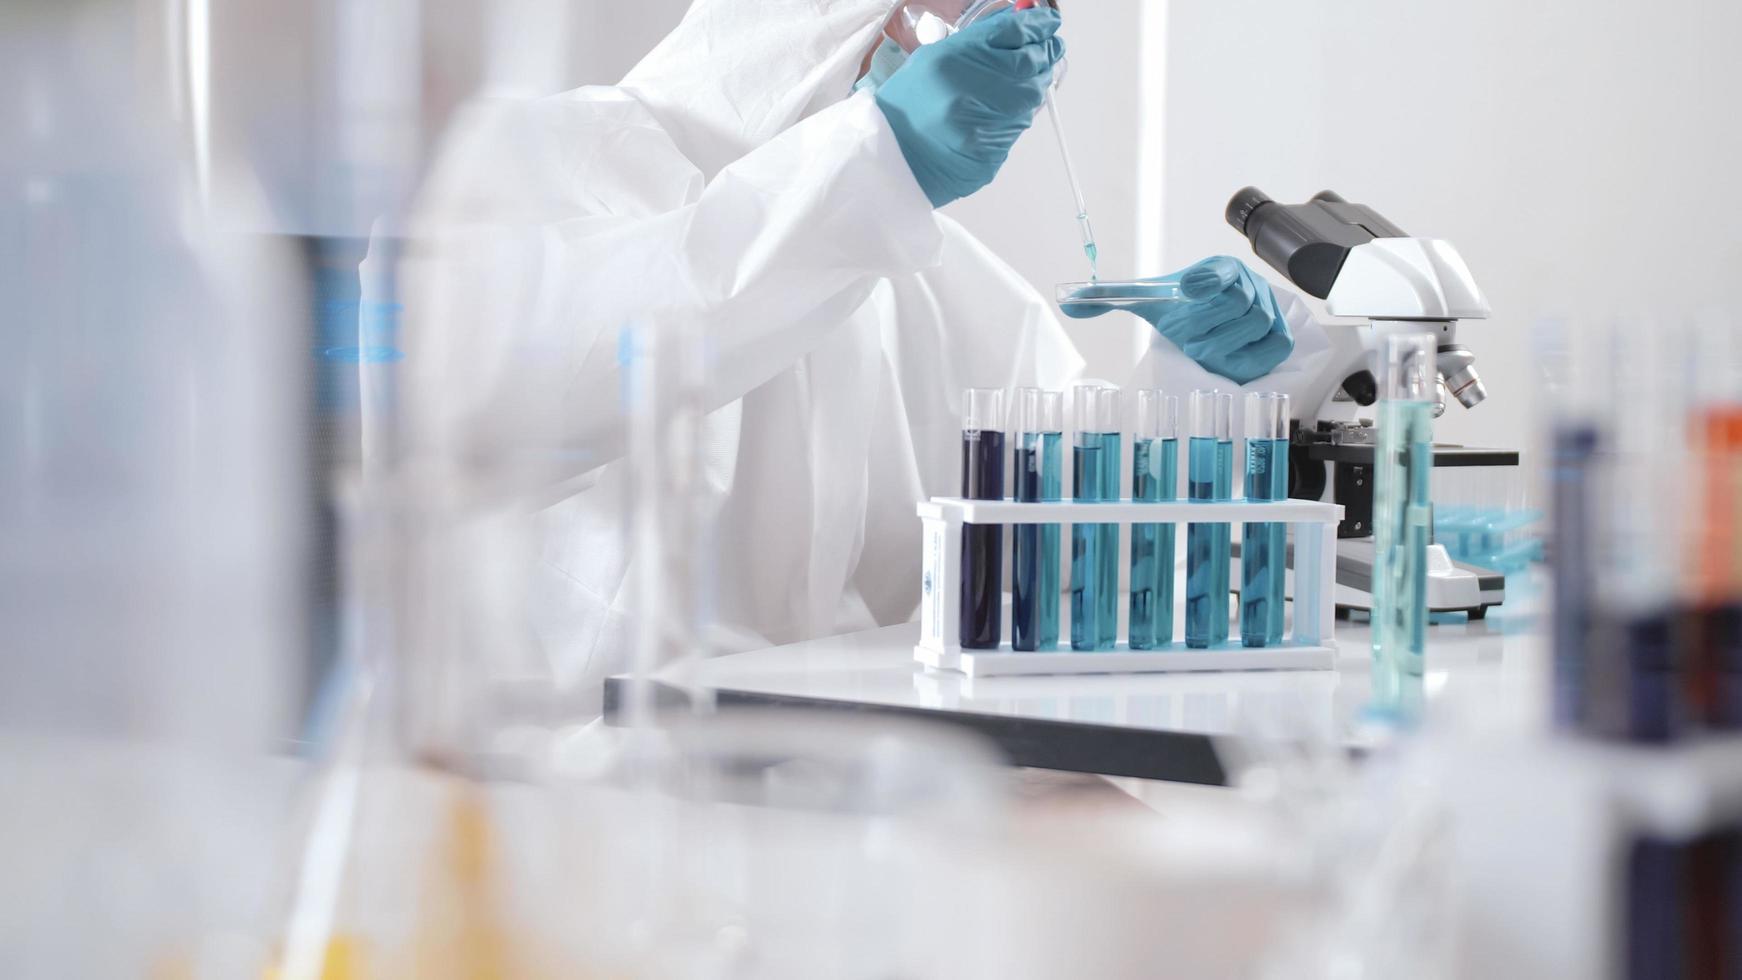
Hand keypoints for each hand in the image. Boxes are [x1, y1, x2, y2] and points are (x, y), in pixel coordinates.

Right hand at [874, 8, 1063, 207]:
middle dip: (1046, 52)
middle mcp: (971, 93)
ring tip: (1027, 77)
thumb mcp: (934, 59)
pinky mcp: (992, 153)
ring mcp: (984, 127)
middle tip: (1049, 47)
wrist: (891, 158)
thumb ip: (978, 42)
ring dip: (1035, 83)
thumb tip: (1018, 26)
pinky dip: (1019, 113)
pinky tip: (1005, 108)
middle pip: (1031, 64)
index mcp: (953, 62)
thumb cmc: (908, 106)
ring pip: (1031, 97)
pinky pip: (1018, 126)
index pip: (1014, 33)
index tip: (1047, 21)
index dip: (1038, 23)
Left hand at [1060, 256, 1293, 383]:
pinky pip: (1271, 348)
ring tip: (1204, 346)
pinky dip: (1246, 358)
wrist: (1209, 330)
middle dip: (1205, 324)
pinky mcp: (1280, 338)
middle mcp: (1249, 284)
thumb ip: (1107, 297)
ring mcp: (1269, 310)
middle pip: (1236, 303)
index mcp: (1219, 268)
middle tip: (1189, 337)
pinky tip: (1228, 357)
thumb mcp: (1146, 302)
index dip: (1207, 279)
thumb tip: (1066, 299)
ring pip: (1253, 325)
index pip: (1220, 269)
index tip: (1187, 289)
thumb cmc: (1181, 312)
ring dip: (1220, 343)